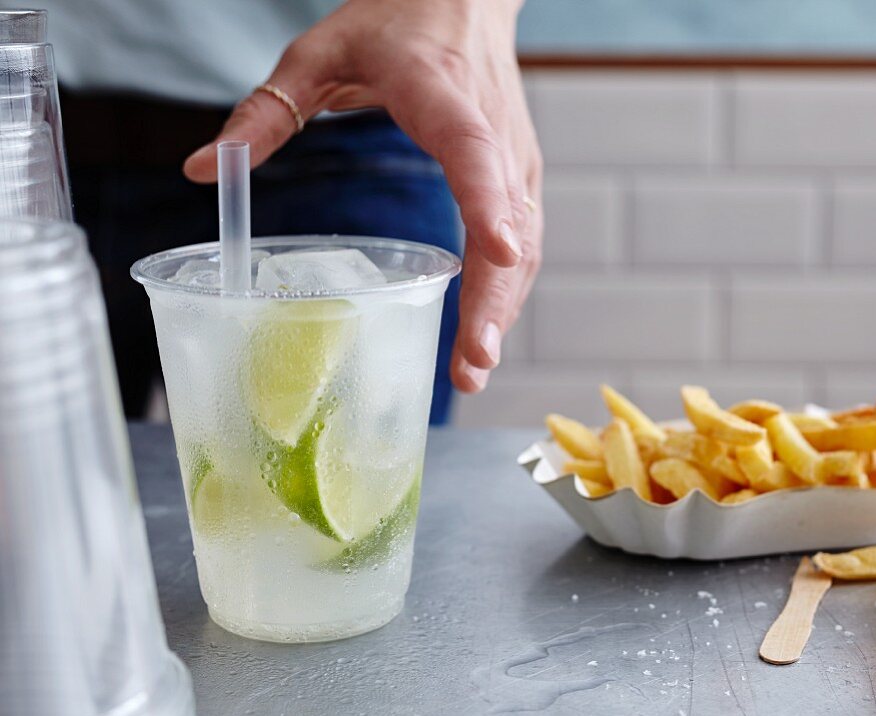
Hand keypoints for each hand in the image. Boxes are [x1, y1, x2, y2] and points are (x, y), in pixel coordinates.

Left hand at [184, 0, 542, 392]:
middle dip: (494, 298)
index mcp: (441, 92)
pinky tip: (483, 333)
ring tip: (472, 371)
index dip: (488, 204)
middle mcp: (493, 130)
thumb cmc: (394, 21)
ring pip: (525, 242)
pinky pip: (524, 240)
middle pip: (508, 222)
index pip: (473, 151)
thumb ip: (264, 111)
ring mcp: (516, 157)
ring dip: (503, 309)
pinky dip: (506, 291)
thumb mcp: (318, 52)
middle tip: (471, 366)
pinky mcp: (521, 176)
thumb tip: (201, 171)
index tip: (500, 256)